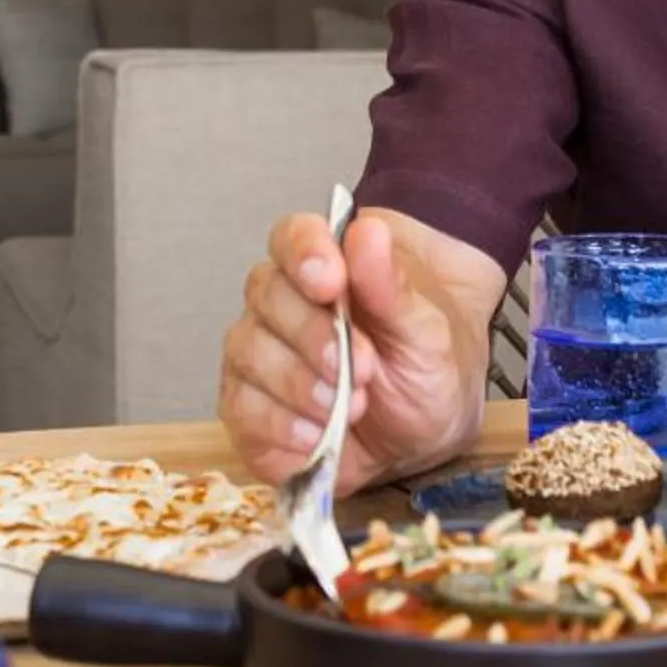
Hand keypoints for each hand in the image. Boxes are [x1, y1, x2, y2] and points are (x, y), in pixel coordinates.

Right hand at [218, 209, 476, 493]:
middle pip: (268, 295)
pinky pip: (241, 407)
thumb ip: (392, 285)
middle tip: (362, 368)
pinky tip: (317, 434)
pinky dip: (281, 424)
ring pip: (249, 351)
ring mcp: (257, 354)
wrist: (424, 430)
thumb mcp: (424, 331)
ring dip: (300, 384)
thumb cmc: (421, 367)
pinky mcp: (247, 408)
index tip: (332, 283)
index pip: (292, 237)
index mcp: (323, 266)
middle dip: (314, 336)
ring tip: (350, 407)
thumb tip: (369, 232)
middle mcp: (279, 303)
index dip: (305, 254)